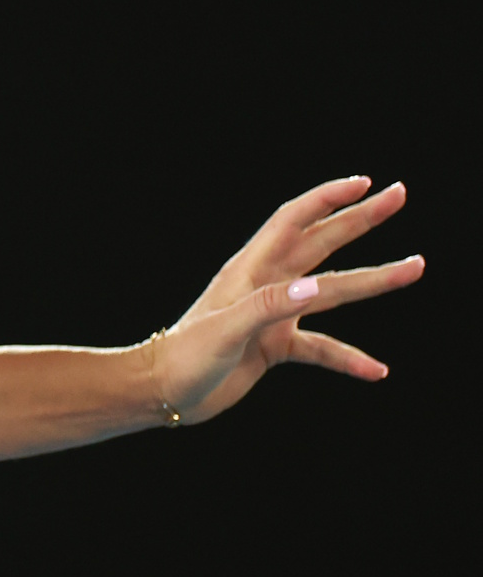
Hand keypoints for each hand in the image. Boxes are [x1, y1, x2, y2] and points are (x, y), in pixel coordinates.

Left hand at [154, 176, 423, 424]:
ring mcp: (272, 314)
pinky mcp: (274, 346)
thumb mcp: (225, 329)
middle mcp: (265, 285)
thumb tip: (318, 288)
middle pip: (322, 243)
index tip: (365, 184)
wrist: (163, 393)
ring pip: (331, 292)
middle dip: (360, 219)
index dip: (327, 198)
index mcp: (249, 270)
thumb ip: (269, 306)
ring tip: (412, 269)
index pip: (292, 221)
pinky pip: (322, 347)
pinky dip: (348, 357)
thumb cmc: (184, 357)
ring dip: (371, 282)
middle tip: (400, 195)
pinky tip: (376, 370)